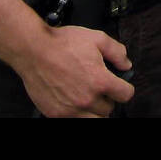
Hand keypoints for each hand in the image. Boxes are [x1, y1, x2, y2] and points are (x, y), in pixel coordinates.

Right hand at [14, 24, 134, 117]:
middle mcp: (87, 99)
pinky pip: (74, 121)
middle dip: (107, 98)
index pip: (125, 95)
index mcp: (100, 81)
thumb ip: (117, 52)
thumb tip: (126, 64)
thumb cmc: (62, 43)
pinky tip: (73, 101)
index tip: (120, 86)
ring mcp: (71, 109)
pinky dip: (77, 113)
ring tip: (88, 97)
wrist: (34, 50)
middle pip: (109, 109)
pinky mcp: (56, 114)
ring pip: (94, 120)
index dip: (125, 88)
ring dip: (94, 110)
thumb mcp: (97, 38)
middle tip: (99, 88)